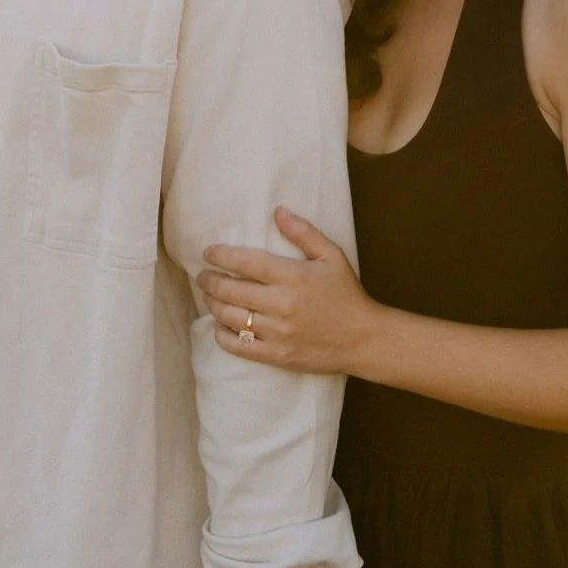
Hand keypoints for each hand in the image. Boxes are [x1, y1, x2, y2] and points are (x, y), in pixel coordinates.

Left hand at [199, 208, 379, 373]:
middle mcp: (281, 304)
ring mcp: (278, 332)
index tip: (208, 253)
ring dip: (213, 304)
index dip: (221, 255)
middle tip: (203, 275)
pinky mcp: (277, 355)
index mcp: (293, 276)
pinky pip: (239, 346)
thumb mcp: (332, 256)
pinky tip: (220, 325)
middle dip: (209, 280)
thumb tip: (278, 211)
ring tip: (209, 296)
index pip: (245, 261)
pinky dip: (222, 335)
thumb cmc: (347, 294)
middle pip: (230, 289)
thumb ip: (303, 232)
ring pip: (230, 316)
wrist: (364, 339)